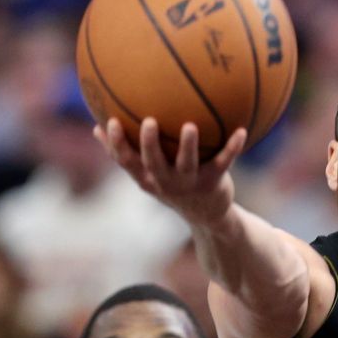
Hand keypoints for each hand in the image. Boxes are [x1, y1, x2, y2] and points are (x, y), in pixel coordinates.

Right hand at [95, 117, 246, 225]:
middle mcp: (167, 182)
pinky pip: (224, 162)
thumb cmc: (172, 184)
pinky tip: (242, 130)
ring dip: (189, 145)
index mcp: (148, 178)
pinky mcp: (214, 182)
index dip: (117, 144)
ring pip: (188, 163)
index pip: (127, 161)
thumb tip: (95, 126)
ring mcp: (191, 183)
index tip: (110, 122)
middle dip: (149, 143)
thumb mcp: (147, 173)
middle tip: (148, 121)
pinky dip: (233, 147)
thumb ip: (124, 152)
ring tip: (190, 126)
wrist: (207, 215)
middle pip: (154, 163)